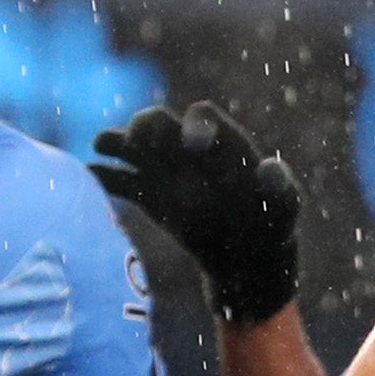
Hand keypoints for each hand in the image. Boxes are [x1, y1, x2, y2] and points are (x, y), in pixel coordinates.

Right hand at [89, 101, 305, 325]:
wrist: (248, 258)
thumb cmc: (271, 227)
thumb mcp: (284, 211)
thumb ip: (281, 190)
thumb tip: (270, 170)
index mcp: (224, 143)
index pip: (202, 116)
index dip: (195, 124)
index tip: (192, 144)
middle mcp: (189, 150)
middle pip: (160, 123)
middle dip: (146, 125)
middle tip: (137, 138)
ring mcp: (166, 171)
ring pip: (134, 147)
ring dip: (116, 142)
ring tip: (101, 145)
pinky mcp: (150, 197)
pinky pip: (122, 181)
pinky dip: (105, 178)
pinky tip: (90, 177)